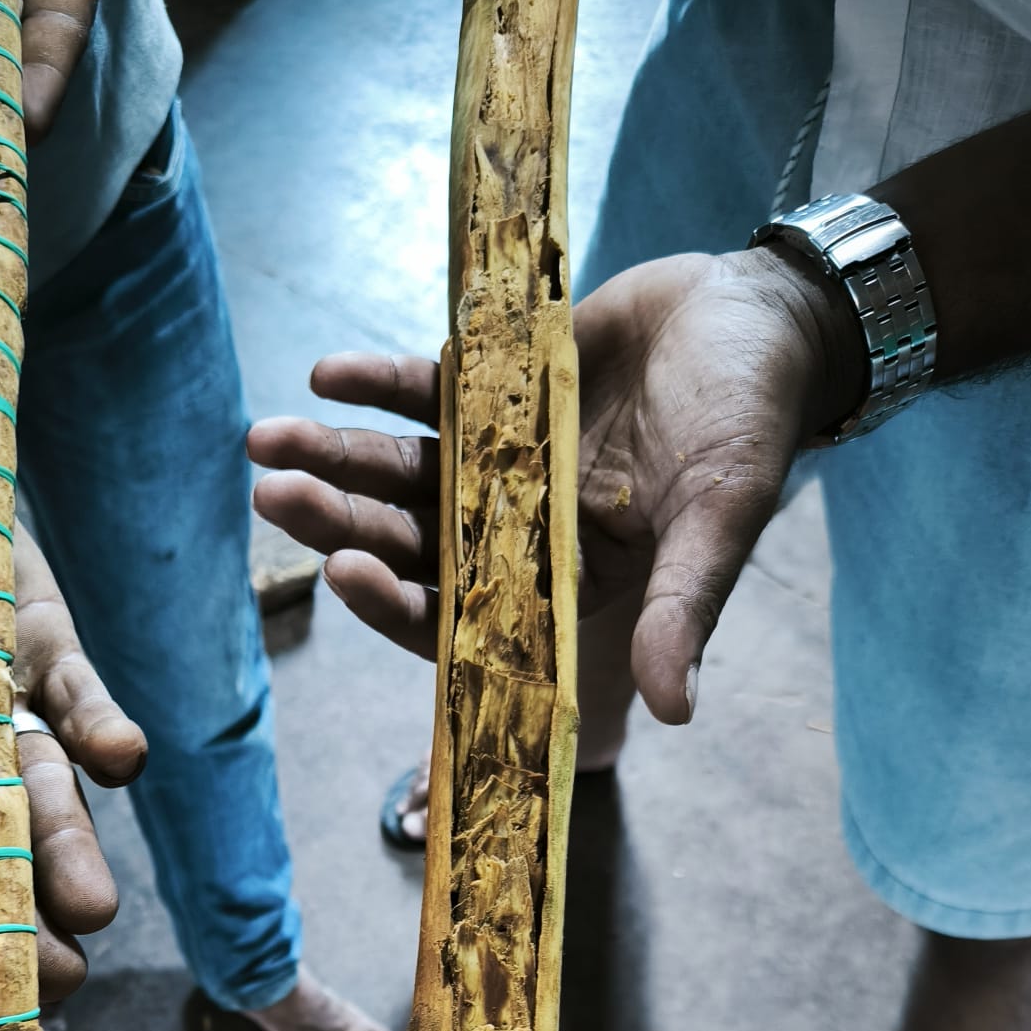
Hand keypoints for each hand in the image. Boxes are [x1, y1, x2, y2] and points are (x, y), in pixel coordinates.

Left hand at [248, 247, 862, 721]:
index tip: (340, 571)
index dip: (397, 601)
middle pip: (409, 542)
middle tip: (273, 495)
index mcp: (561, 583)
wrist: (764, 320)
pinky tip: (326, 375)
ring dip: (333, 458)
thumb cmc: (752, 428)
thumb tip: (677, 710)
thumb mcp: (722, 519)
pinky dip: (374, 387)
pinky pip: (421, 396)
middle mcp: (517, 532)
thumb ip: (685, 608)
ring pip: (398, 473)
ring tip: (266, 438)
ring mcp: (499, 461)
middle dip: (338, 521)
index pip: (460, 615)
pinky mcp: (496, 391)